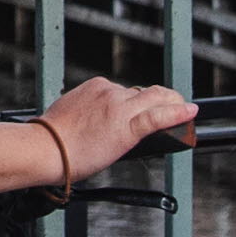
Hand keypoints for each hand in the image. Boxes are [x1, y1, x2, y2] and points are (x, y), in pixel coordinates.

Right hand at [4, 79, 195, 189]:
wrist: (44, 149)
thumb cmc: (51, 140)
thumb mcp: (70, 114)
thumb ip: (89, 113)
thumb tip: (98, 124)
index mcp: (95, 87)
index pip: (126, 91)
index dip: (140, 102)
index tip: (145, 108)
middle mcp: (110, 92)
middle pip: (145, 93)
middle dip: (162, 99)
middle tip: (173, 108)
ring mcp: (120, 108)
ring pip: (156, 100)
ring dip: (173, 105)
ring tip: (184, 111)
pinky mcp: (127, 127)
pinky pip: (158, 117)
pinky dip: (177, 113)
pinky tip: (190, 112)